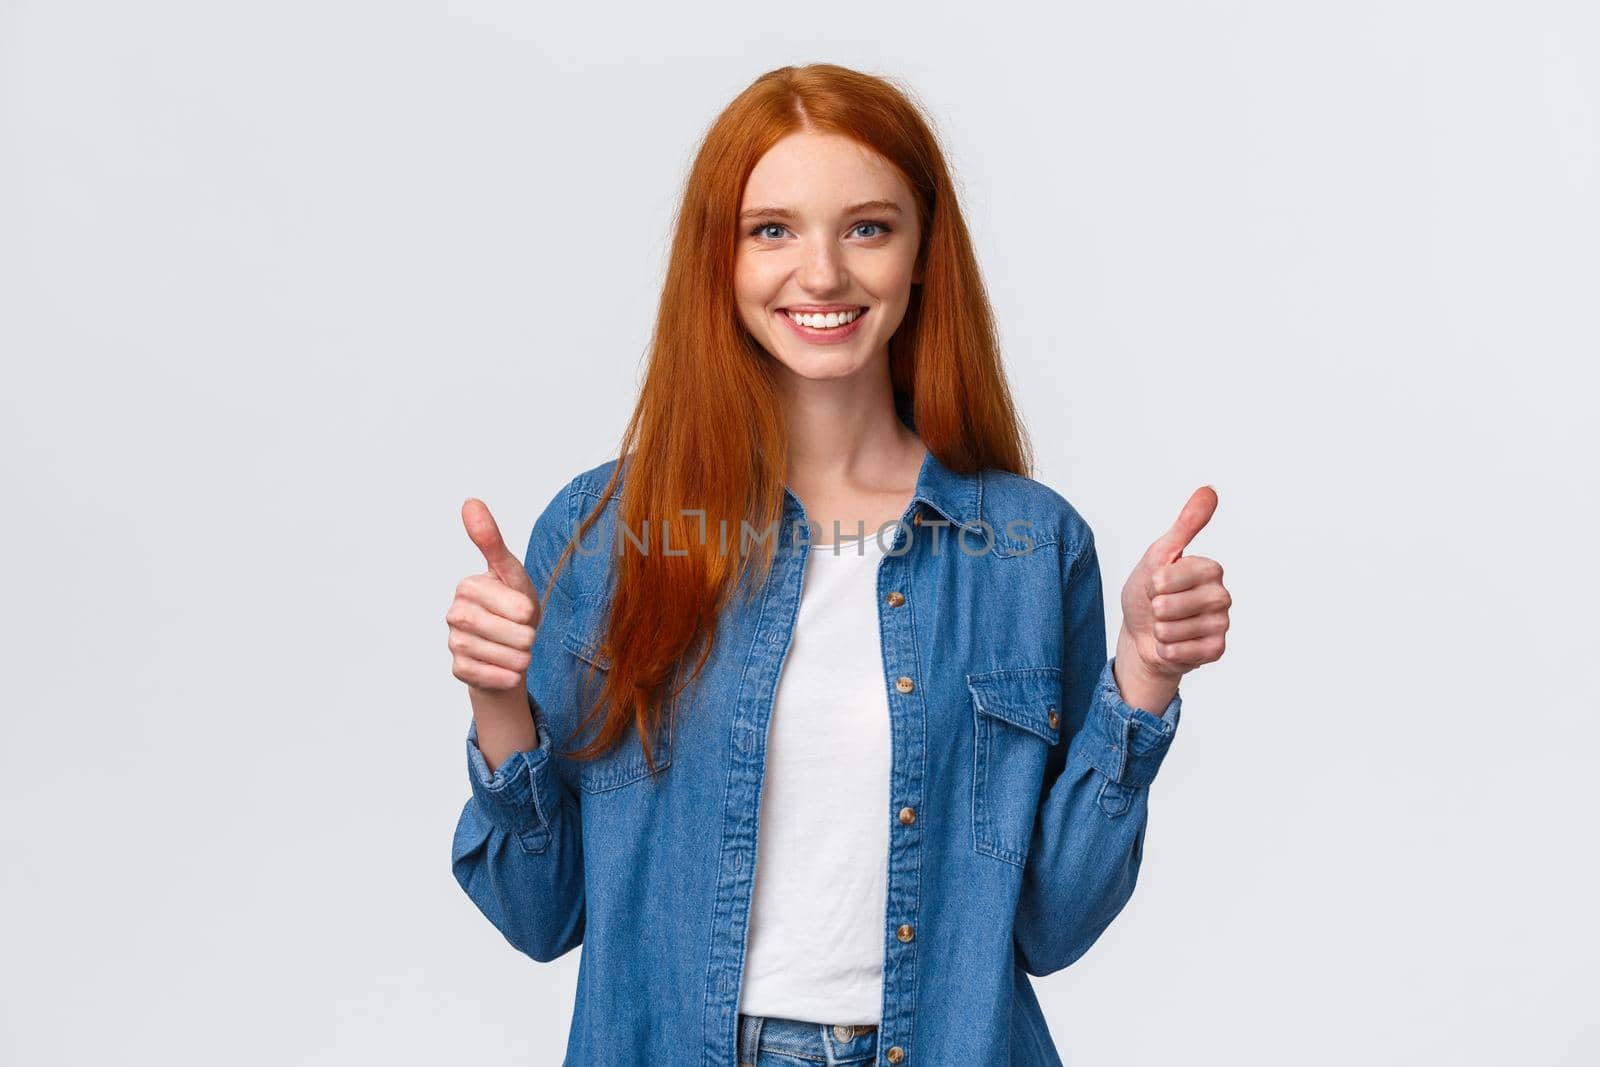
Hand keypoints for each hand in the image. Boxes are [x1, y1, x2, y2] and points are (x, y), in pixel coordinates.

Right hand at [447, 498, 541, 692]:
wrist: (513, 650)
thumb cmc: (514, 608)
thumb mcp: (513, 574)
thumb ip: (492, 541)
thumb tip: (470, 502)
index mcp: (468, 586)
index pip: (512, 604)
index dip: (527, 612)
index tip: (527, 612)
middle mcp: (454, 613)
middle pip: (499, 630)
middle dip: (523, 637)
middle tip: (528, 636)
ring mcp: (453, 642)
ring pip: (492, 654)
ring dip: (517, 657)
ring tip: (521, 652)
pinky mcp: (458, 669)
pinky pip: (484, 675)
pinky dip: (503, 676)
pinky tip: (509, 670)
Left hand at [1114, 486, 1229, 702]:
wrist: (1140, 637)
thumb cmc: (1148, 594)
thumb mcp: (1159, 556)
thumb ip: (1185, 526)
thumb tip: (1209, 490)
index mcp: (1210, 569)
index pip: (1180, 574)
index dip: (1157, 582)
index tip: (1155, 584)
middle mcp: (1222, 595)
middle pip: (1174, 604)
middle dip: (1155, 608)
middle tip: (1159, 608)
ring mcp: (1221, 624)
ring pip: (1177, 629)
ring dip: (1159, 631)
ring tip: (1164, 627)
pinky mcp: (1217, 650)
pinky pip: (1184, 651)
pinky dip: (1168, 650)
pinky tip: (1172, 645)